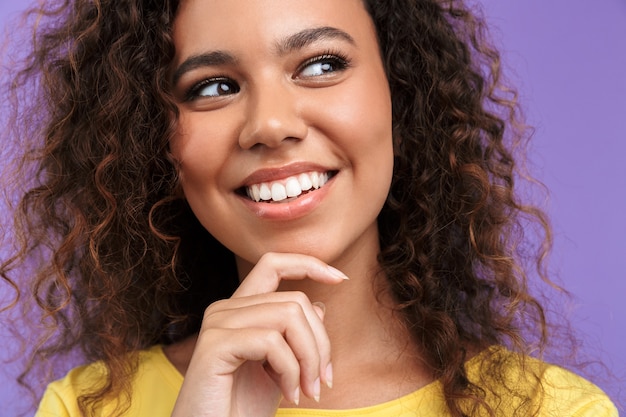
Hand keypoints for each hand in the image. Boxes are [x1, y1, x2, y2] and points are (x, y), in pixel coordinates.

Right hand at [170, 252, 347, 416]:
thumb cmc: (244, 409)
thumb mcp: (281, 369)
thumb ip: (295, 336)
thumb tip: (318, 305)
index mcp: (239, 309)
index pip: (273, 264)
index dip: (309, 264)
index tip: (341, 278)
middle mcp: (225, 309)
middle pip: (295, 300)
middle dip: (320, 343)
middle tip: (322, 382)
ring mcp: (218, 324)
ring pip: (289, 316)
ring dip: (309, 359)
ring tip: (308, 391)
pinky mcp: (215, 344)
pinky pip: (272, 341)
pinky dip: (291, 370)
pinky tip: (290, 395)